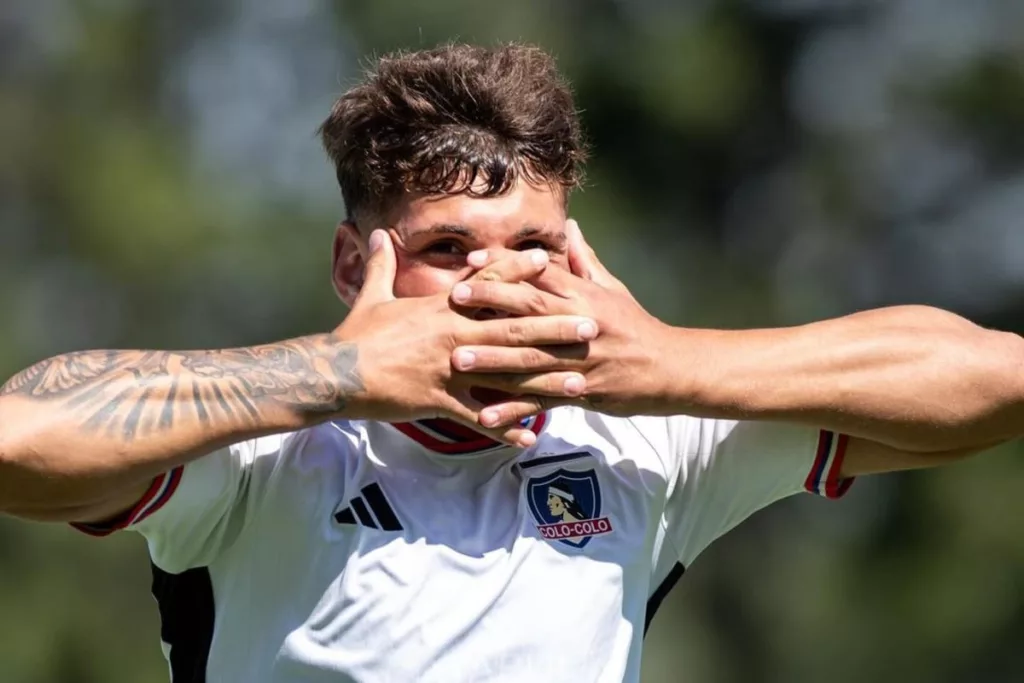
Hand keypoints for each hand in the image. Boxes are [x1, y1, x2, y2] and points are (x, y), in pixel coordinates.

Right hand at [332, 230, 597, 445]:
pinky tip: (533, 436)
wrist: (334, 373)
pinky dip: (506, 429)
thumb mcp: (369, 297)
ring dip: (546, 380)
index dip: (519, 270)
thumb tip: (377, 234)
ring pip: (507, 375)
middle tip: (592, 328)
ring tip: (578, 385)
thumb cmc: (354, 335)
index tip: (550, 261)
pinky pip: (479, 419)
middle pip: (514, 328)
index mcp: (442, 307)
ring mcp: (450, 370)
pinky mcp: (440, 401)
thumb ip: (380, 266)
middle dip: (556, 328)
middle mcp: (453, 335)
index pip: (488, 283)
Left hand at [448, 219, 674, 425]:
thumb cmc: (636, 327)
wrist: (672, 369)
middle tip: (453, 299)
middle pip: (531, 309)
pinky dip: (514, 410)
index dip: (506, 265)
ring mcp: (580, 360)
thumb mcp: (613, 290)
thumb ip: (585, 261)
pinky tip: (485, 415)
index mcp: (586, 297)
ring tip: (457, 360)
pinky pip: (542, 401)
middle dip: (491, 302)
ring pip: (531, 358)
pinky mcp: (581, 392)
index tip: (473, 260)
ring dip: (493, 360)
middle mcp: (581, 324)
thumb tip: (571, 227)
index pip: (541, 273)